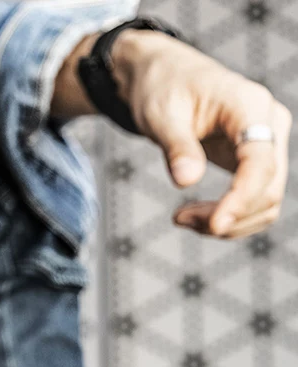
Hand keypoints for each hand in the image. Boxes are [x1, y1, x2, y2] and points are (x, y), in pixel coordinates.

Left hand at [112, 30, 291, 238]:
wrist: (166, 76)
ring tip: (182, 218)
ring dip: (228, 223)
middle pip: (268, 189)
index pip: (260, 162)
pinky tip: (195, 217)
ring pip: (266, 201)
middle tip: (178, 218)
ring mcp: (267, 143)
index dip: (241, 199)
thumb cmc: (163, 87)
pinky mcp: (255, 160)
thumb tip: (186, 181)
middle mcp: (269, 124)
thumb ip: (177, 147)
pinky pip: (254, 199)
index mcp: (249, 105)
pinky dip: (228, 217)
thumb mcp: (161, 115)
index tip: (214, 226)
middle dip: (228, 217)